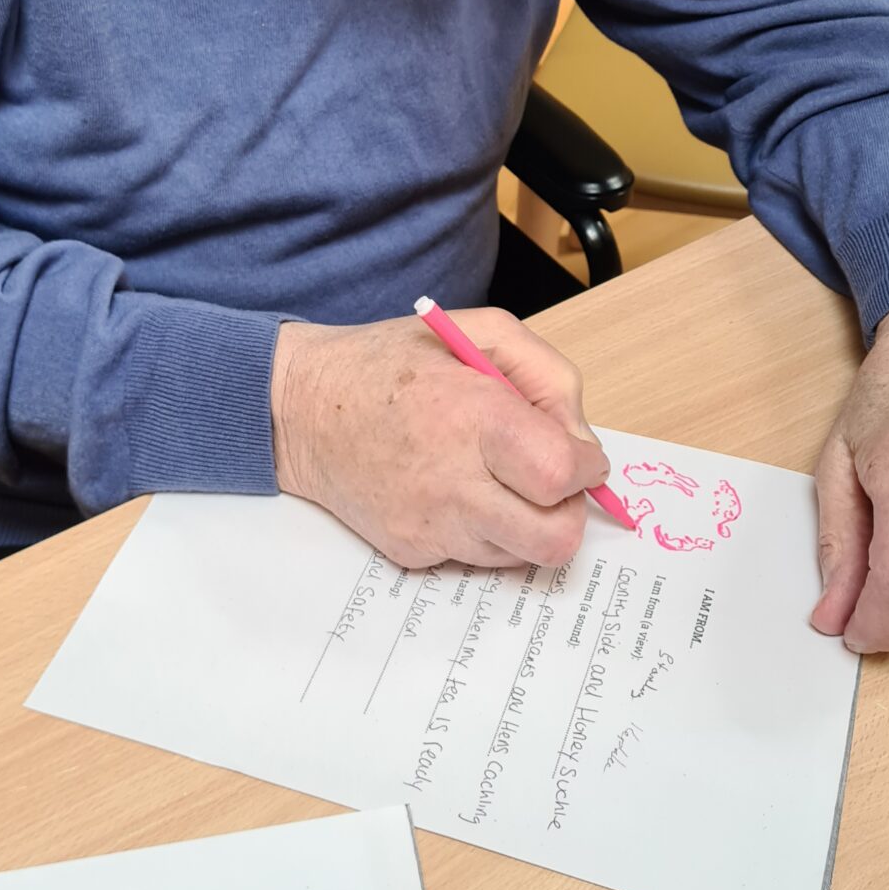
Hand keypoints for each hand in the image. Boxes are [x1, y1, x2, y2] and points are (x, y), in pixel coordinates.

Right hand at [270, 308, 607, 568]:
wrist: (302, 410)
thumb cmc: (391, 365)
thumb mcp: (479, 331)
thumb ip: (547, 377)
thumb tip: (580, 442)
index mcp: (474, 419)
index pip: (561, 473)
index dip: (587, 466)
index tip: (577, 454)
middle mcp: (453, 482)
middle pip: (554, 537)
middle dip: (567, 510)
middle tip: (547, 480)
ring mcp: (430, 526)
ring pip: (521, 555)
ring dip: (526, 522)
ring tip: (496, 479)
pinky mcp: (411, 552)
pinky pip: (478, 558)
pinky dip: (486, 531)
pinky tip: (457, 492)